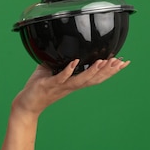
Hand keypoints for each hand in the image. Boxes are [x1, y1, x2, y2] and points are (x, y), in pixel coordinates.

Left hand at [12, 57, 130, 116]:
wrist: (26, 103)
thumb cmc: (39, 87)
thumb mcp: (51, 71)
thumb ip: (59, 60)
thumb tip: (64, 45)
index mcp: (73, 83)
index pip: (95, 77)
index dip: (110, 71)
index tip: (123, 62)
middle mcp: (70, 86)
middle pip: (93, 79)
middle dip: (108, 71)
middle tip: (121, 62)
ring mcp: (60, 86)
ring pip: (81, 80)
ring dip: (92, 71)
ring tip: (104, 61)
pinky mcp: (49, 85)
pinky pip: (60, 78)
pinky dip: (68, 70)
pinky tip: (75, 63)